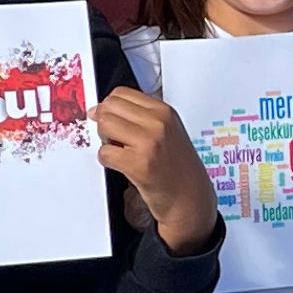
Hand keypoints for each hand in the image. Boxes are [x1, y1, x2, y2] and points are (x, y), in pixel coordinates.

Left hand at [95, 88, 220, 254]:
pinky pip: (105, 153)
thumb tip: (101, 110)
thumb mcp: (168, 131)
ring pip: (105, 125)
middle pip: (109, 107)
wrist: (190, 199)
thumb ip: (140, 117)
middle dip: (104, 121)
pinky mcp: (138, 165)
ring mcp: (149, 143)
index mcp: (165, 112)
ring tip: (119, 151)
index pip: (121, 93)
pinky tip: (121, 166)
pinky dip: (106, 160)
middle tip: (112, 137)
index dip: (109, 106)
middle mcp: (158, 123)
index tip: (109, 118)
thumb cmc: (178, 168)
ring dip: (105, 140)